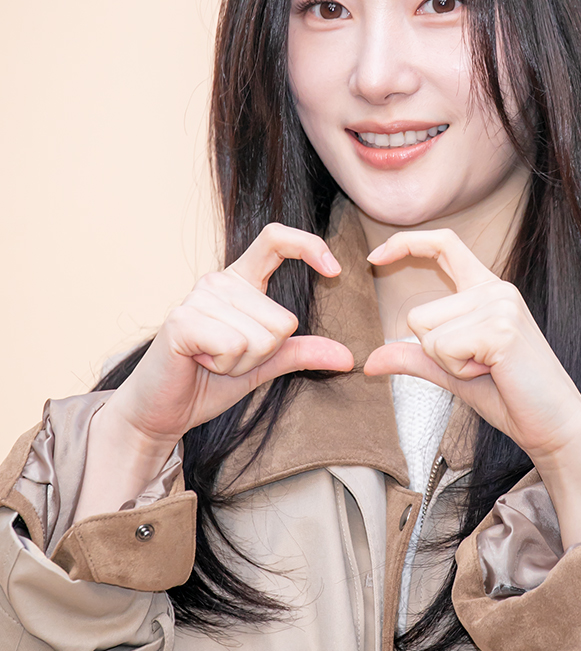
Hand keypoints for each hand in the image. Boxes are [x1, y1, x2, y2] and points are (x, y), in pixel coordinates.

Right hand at [97, 223, 353, 465]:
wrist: (162, 410)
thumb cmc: (208, 382)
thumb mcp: (264, 365)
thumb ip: (301, 353)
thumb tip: (348, 357)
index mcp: (239, 282)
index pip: (276, 240)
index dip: (309, 245)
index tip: (335, 271)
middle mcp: (218, 282)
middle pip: (282, 319)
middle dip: (264, 353)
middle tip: (227, 359)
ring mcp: (198, 298)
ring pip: (261, 337)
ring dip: (241, 363)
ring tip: (210, 361)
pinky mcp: (182, 321)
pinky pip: (235, 345)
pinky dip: (225, 365)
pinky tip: (199, 362)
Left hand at [363, 229, 580, 469]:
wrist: (555, 426)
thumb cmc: (511, 397)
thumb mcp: (453, 373)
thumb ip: (416, 358)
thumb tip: (370, 361)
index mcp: (487, 290)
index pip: (444, 244)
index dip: (406, 243)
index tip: (375, 257)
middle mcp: (495, 289)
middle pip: (419, 315)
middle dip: (435, 354)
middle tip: (480, 369)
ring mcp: (500, 304)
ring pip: (427, 332)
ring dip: (448, 364)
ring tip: (489, 371)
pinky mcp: (500, 328)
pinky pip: (442, 348)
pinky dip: (458, 371)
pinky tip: (493, 374)